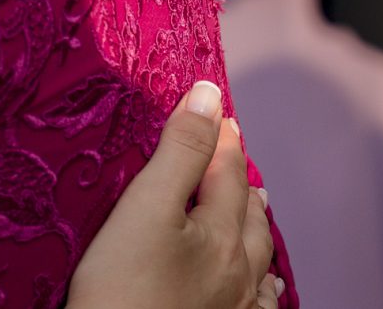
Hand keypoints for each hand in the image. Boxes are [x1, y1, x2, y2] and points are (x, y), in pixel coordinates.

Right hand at [65, 82, 280, 308]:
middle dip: (241, 181)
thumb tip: (209, 96)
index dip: (219, 135)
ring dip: (256, 228)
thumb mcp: (144, 207)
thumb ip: (180, 151)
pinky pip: (256, 306)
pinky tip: (262, 288)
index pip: (227, 170)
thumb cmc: (121, 288)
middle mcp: (239, 273)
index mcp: (222, 235)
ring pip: (258, 261)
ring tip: (256, 209)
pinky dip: (262, 286)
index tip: (214, 107)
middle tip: (234, 156)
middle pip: (249, 215)